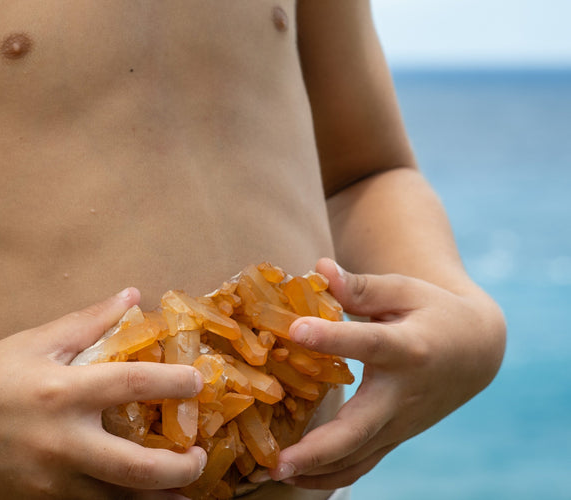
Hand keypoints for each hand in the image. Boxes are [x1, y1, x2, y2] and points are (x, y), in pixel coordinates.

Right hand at [0, 288, 205, 499]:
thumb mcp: (41, 339)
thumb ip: (91, 321)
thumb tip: (132, 295)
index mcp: (64, 392)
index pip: (132, 385)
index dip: (172, 383)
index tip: (199, 382)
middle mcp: (60, 441)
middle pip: (133, 468)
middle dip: (177, 470)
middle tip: (199, 459)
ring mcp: (47, 481)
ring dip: (154, 499)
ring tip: (178, 491)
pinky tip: (133, 496)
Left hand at [270, 259, 505, 490]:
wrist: (475, 352)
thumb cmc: (433, 312)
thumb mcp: (403, 289)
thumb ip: (360, 286)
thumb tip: (319, 268)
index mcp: (408, 347)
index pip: (368, 344)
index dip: (332, 338)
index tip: (296, 330)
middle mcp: (404, 394)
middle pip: (361, 427)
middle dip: (319, 447)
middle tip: (279, 459)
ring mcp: (401, 424)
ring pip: (359, 457)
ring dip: (316, 471)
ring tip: (272, 474)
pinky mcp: (395, 437)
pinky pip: (362, 465)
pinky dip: (330, 477)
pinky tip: (296, 479)